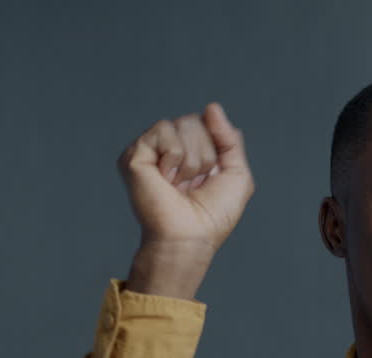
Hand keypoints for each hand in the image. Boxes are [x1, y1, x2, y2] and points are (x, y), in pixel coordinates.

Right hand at [117, 103, 253, 296]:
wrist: (191, 236)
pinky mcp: (135, 154)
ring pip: (182, 124)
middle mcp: (168, 149)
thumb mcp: (236, 174)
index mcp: (189, 152)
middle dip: (205, 155)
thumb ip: (230, 139)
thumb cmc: (213, 215)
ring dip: (192, 160)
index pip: (207, 123)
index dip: (216, 148)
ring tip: (179, 185)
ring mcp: (150, 150)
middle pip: (195, 121)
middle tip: (193, 185)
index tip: (211, 177)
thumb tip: (212, 107)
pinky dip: (175, 157)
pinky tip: (165, 180)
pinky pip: (164, 131)